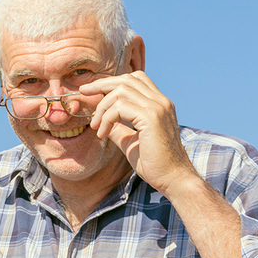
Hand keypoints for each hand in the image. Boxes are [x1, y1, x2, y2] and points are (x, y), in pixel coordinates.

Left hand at [81, 72, 200, 198]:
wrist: (173, 179)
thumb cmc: (155, 163)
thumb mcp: (131, 142)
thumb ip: (119, 129)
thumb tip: (101, 122)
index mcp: (159, 104)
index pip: (135, 79)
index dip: (112, 82)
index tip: (93, 91)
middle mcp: (160, 101)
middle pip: (126, 79)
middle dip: (101, 84)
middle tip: (84, 92)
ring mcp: (158, 107)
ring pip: (121, 91)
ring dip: (102, 106)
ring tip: (95, 126)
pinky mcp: (151, 117)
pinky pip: (120, 107)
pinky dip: (106, 118)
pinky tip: (103, 133)